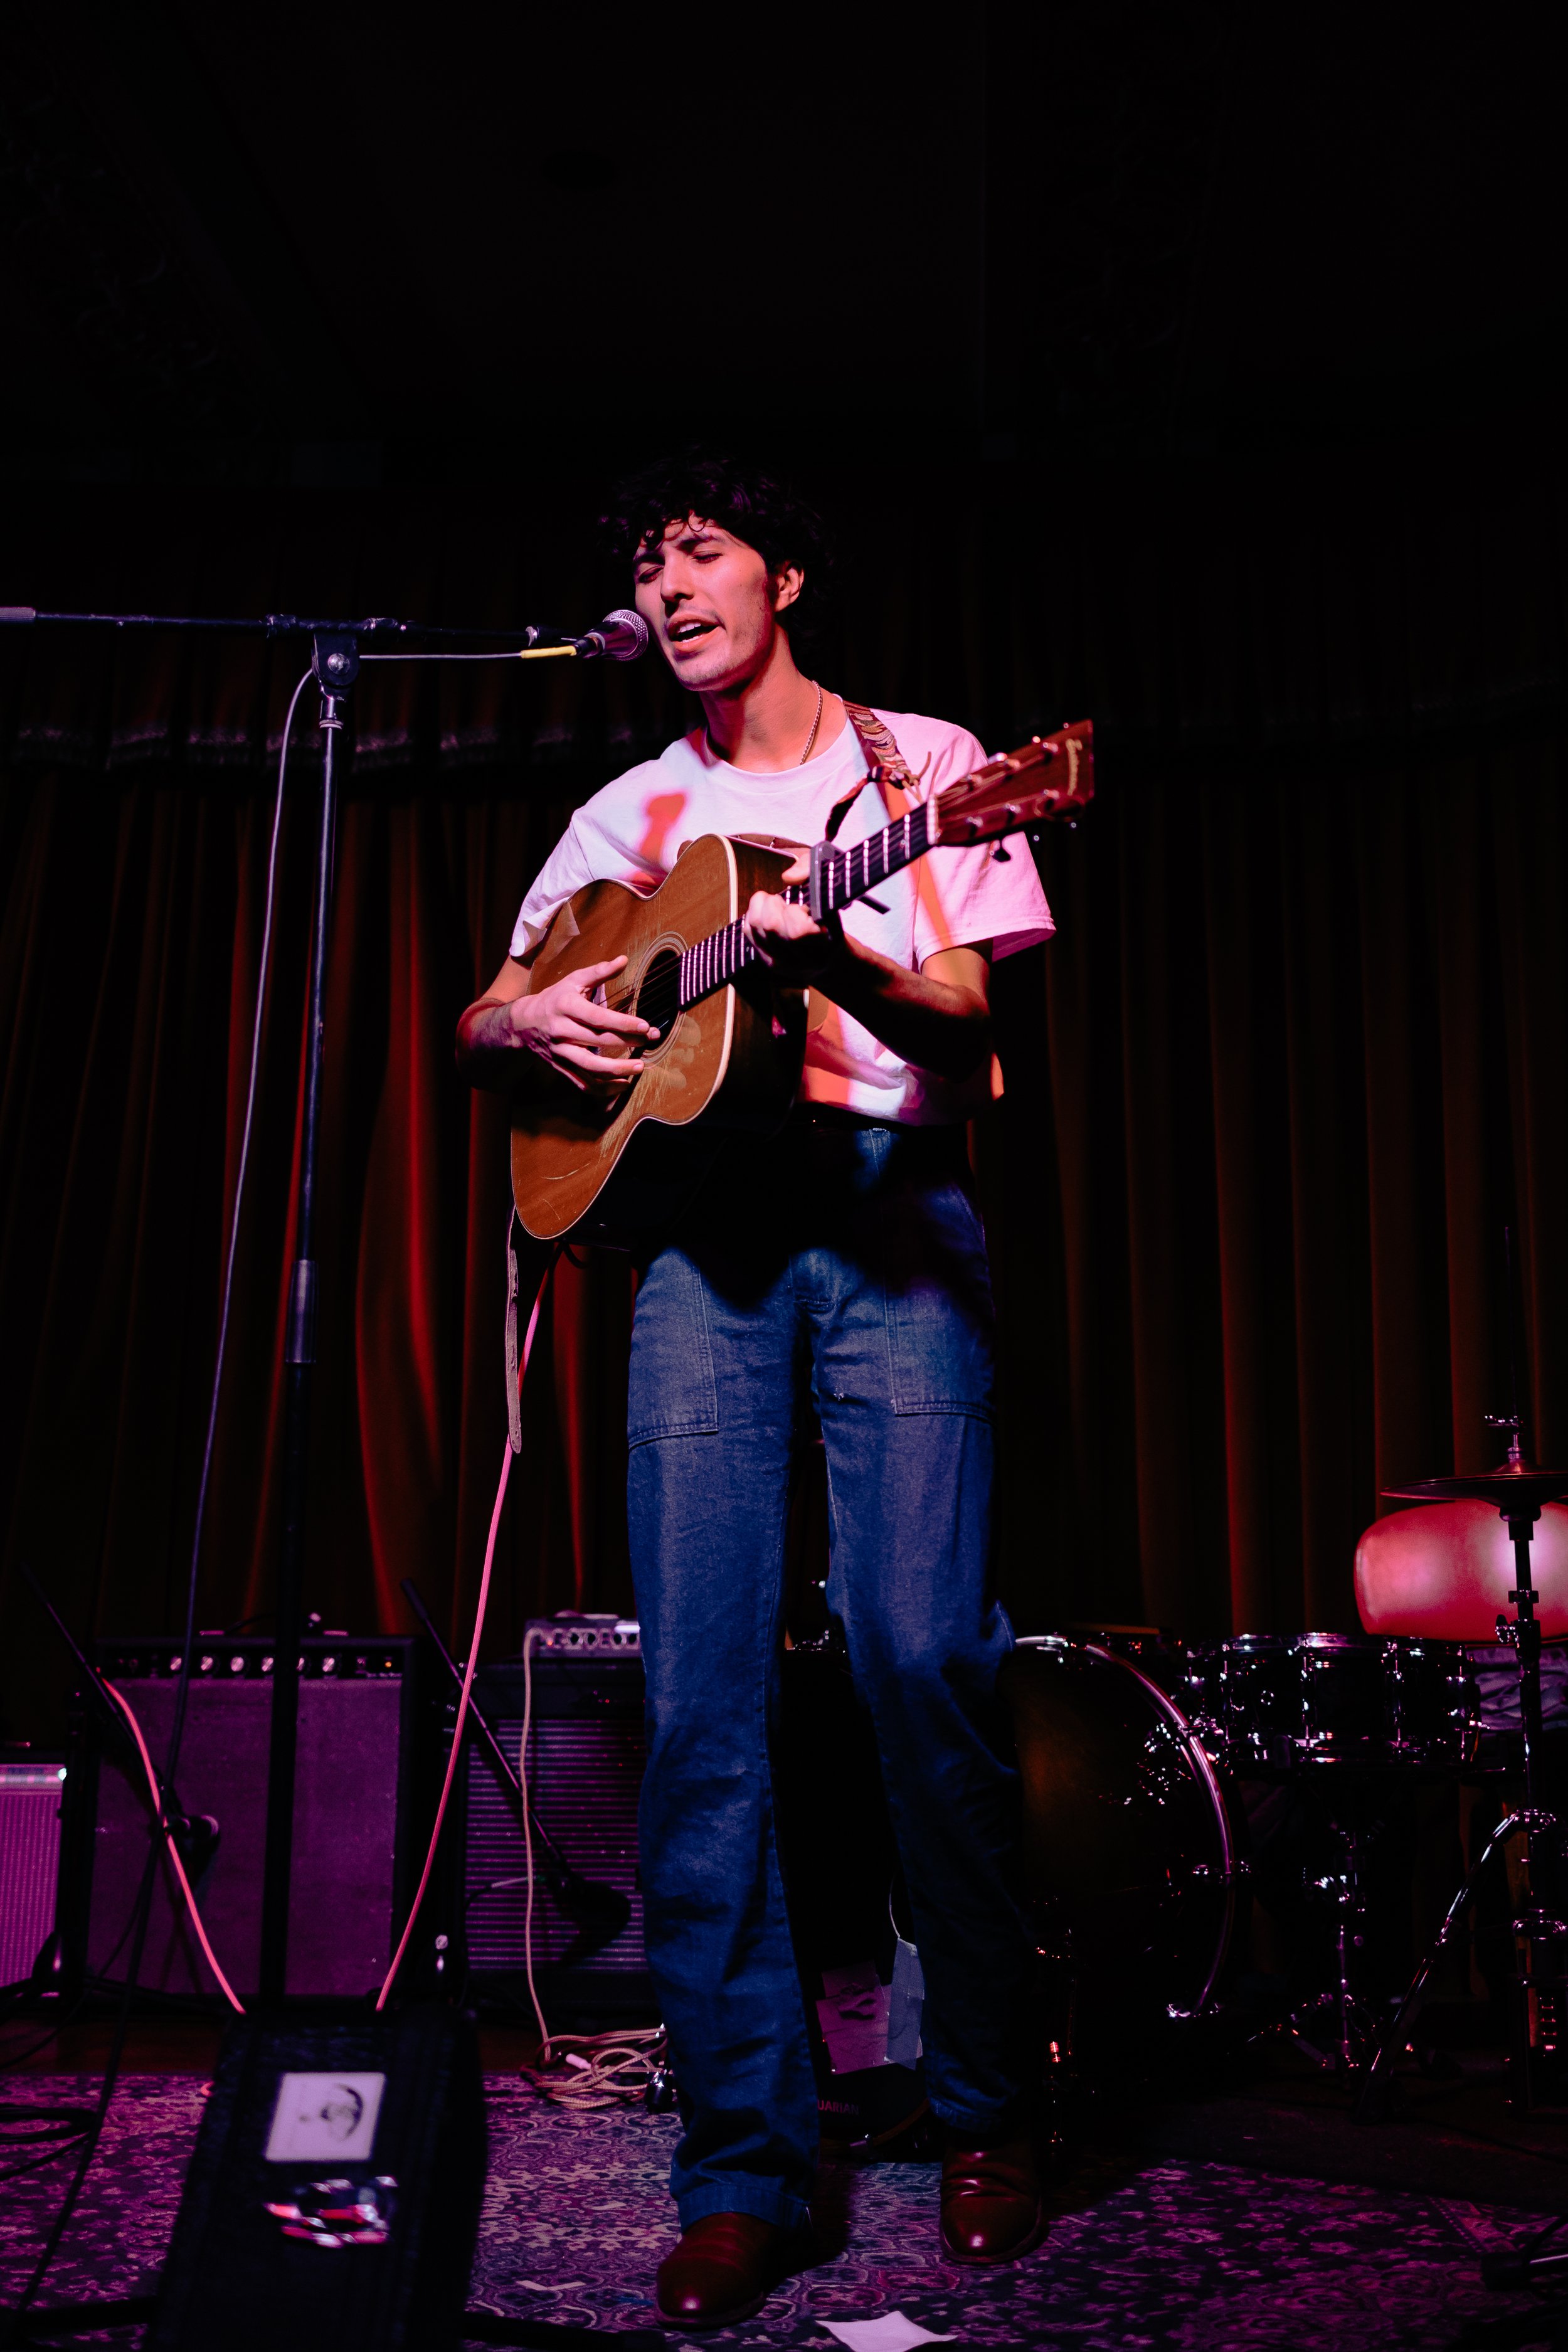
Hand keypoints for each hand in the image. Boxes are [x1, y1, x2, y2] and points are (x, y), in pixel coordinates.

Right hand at [506, 955, 655, 1091]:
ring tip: (640, 1067)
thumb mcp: (573, 981)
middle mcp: (562, 1031)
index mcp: (566, 1007)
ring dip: (617, 1070)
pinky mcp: (561, 1068)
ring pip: (590, 1067)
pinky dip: (604, 1088)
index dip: (622, 1022)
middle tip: (652, 1039)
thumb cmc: (555, 999)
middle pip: (598, 1041)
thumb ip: (599, 972)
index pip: (597, 1017)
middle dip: (628, 1042)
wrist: (523, 1024)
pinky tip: (623, 1083)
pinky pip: (583, 1084)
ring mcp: (561, 1053)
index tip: (645, 1026)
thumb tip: (623, 959)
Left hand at [742, 888, 840, 986]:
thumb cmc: (831, 926)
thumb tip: (788, 877)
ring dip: (760, 907)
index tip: (804, 909)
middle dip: (773, 904)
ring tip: (775, 906)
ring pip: (755, 927)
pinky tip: (766, 914)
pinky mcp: (768, 961)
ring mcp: (781, 963)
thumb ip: (815, 880)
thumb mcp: (832, 901)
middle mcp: (800, 960)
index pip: (798, 929)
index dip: (796, 911)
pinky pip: (749, 933)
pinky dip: (753, 916)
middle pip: (771, 925)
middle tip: (783, 903)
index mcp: (823, 947)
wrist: (829, 962)